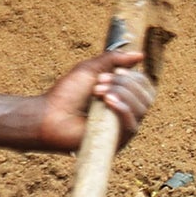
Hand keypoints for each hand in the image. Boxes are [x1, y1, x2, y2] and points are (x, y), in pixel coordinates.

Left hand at [35, 50, 154, 150]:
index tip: (115, 71)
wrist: (48, 116)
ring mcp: (122, 129)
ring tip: (97, 91)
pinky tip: (107, 101)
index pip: (144, 86)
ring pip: (142, 108)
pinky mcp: (118, 141)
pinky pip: (132, 123)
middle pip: (146, 96)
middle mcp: (126, 113)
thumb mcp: (90, 69)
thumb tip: (140, 55)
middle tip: (100, 82)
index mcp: (122, 97)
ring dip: (121, 93)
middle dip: (126, 83)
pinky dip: (122, 108)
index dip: (134, 76)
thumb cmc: (65, 95)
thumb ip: (114, 59)